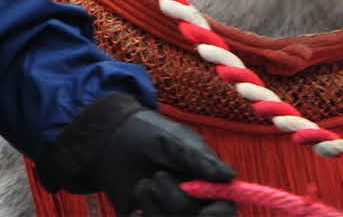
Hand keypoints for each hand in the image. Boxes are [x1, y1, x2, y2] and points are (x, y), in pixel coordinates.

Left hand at [42, 97, 234, 216]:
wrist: (112, 141)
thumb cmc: (149, 133)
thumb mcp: (174, 140)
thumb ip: (199, 158)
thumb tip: (230, 175)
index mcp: (206, 183)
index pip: (225, 209)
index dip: (217, 214)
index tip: (203, 213)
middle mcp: (192, 205)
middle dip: (175, 201)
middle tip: (158, 176)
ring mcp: (169, 216)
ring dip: (154, 207)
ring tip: (143, 185)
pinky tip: (134, 208)